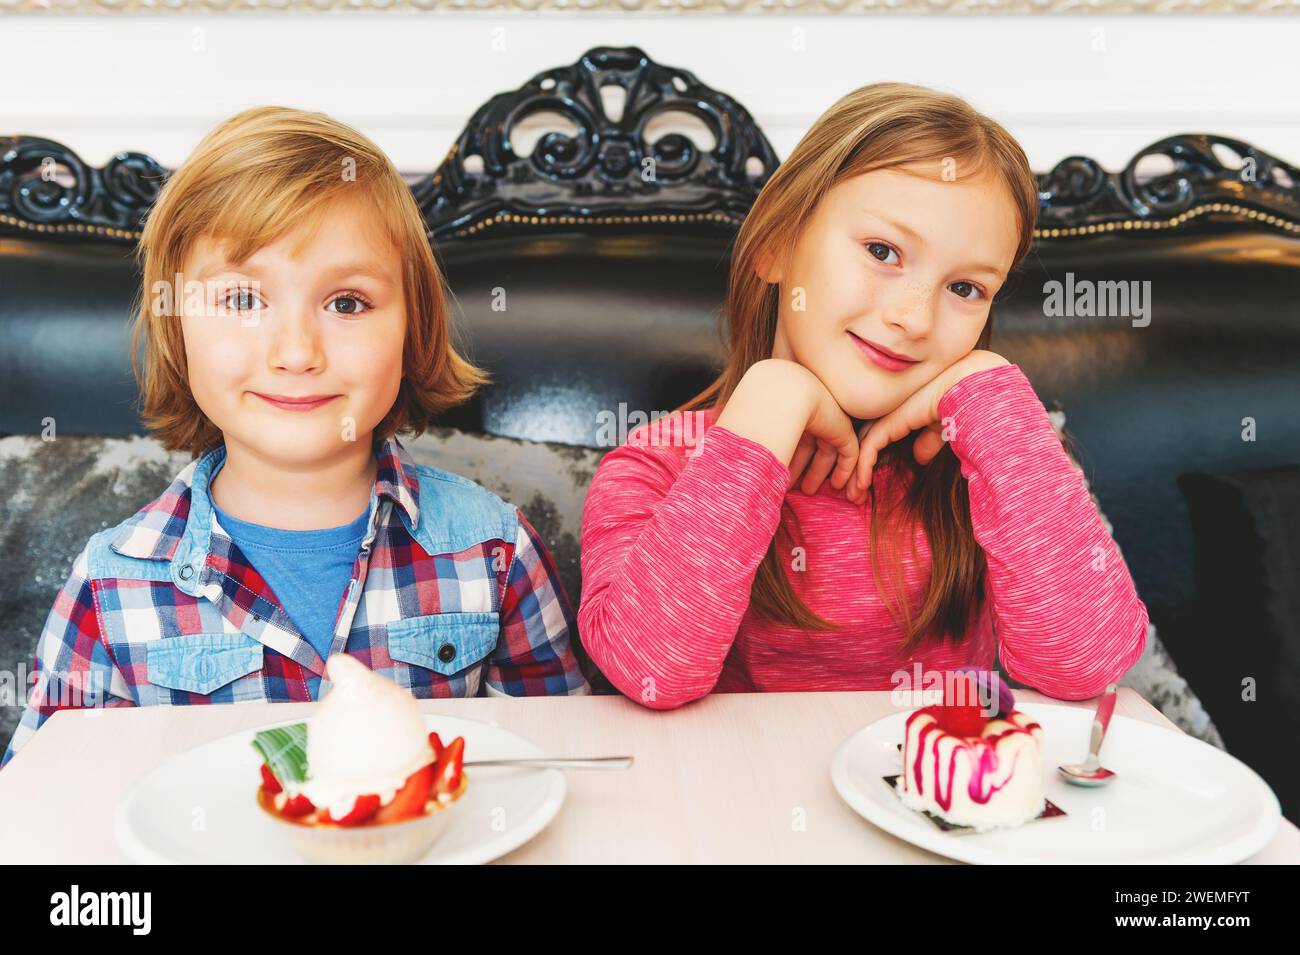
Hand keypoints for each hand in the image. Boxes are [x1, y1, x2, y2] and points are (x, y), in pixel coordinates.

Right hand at [714, 359, 858, 494]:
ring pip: (826, 447)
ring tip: (809, 491)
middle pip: (806, 442)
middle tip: (794, 488)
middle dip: (801, 466)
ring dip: (819, 471)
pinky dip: (844, 468)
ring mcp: (826, 415)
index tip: (778, 477)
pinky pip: (847, 449)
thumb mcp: (750, 427)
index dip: (784, 456)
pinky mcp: (842, 425)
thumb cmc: (755, 413)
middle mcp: (805, 408)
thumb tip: (727, 461)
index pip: (788, 433)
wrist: (782, 395)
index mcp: (784, 404)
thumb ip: (748, 440)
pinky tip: (837, 484)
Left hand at [845, 350, 1010, 503]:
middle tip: (852, 493)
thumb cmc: (964, 401)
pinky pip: (868, 448)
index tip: (866, 481)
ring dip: (854, 473)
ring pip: (861, 446)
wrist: (970, 385)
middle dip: (854, 468)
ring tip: (852, 496)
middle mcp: (891, 409)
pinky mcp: (890, 421)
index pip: (877, 434)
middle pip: (864, 440)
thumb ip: (928, 439)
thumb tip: (919, 457)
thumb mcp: (942, 426)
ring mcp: (888, 413)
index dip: (870, 458)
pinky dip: (863, 469)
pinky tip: (860, 486)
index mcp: (903, 409)